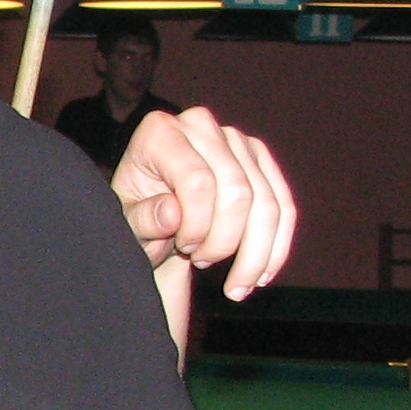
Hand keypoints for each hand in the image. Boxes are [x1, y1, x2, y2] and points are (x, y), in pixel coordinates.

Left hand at [113, 106, 296, 298]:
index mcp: (161, 132)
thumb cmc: (137, 217)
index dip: (195, 225)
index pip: (198, 181)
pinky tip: (260, 278)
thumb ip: (142, 220)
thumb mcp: (126, 224)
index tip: (182, 247)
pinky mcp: (260, 158)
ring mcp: (236, 139)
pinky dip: (276, 248)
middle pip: (237, 191)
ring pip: (267, 203)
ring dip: (253, 254)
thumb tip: (172, 213)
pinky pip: (283, 207)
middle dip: (225, 241)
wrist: (154, 216)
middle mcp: (201, 125)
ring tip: (232, 284)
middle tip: (201, 262)